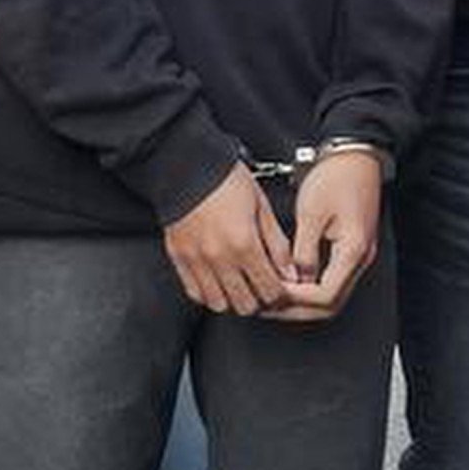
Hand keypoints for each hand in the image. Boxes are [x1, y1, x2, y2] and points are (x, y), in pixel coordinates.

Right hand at [164, 167, 299, 314]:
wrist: (187, 165)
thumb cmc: (226, 180)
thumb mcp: (262, 207)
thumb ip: (277, 244)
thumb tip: (290, 272)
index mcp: (244, 243)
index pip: (269, 290)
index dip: (280, 294)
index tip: (281, 286)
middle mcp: (219, 257)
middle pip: (245, 304)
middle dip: (258, 300)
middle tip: (262, 288)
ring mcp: (197, 261)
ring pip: (219, 304)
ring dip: (233, 300)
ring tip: (240, 286)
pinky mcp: (179, 258)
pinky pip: (195, 293)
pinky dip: (209, 294)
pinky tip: (218, 283)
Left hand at [270, 146, 386, 320]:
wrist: (357, 156)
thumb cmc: (337, 177)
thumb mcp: (311, 212)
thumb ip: (303, 250)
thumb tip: (295, 278)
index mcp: (353, 250)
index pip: (325, 295)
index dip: (296, 298)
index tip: (273, 291)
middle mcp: (360, 259)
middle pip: (330, 304)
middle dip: (297, 309)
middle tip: (269, 305)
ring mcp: (358, 256)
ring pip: (331, 296)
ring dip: (303, 302)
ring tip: (274, 296)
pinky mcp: (352, 250)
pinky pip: (332, 280)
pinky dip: (310, 288)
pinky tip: (290, 281)